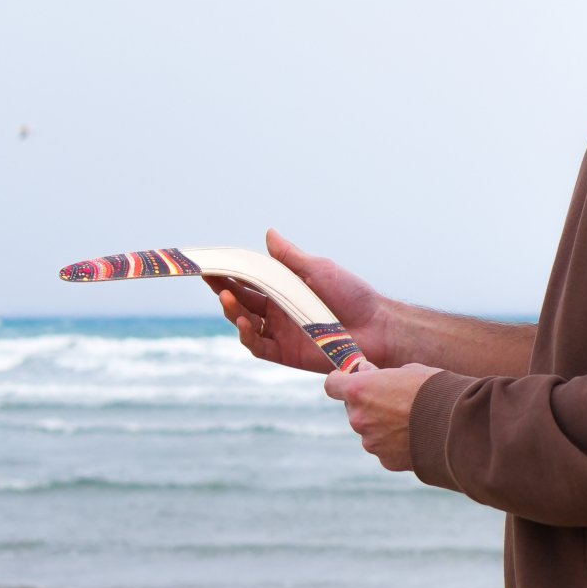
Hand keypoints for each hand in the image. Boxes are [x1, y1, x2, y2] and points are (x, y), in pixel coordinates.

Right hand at [205, 228, 393, 372]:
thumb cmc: (351, 294)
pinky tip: (242, 322)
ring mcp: (280, 334)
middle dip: (222, 290)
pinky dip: (246, 335)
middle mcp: (277, 313)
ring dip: (231, 311)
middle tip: (210, 278)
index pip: (248, 282)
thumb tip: (268, 234)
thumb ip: (290, 258)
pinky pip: (259, 346)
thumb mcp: (318, 269)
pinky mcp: (286, 353)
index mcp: (282, 291)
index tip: (211, 264)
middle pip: (241, 302)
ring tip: (225, 299)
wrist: (376, 326)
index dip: (229, 274)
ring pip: (245, 324)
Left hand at [324, 362, 438, 470]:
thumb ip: (381, 375)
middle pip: (353, 408)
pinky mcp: (386, 460)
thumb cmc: (435, 390)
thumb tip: (366, 372)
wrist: (459, 426)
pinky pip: (384, 448)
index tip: (353, 378)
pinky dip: (394, 443)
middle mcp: (359, 418)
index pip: (332, 385)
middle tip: (393, 398)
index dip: (342, 380)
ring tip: (411, 418)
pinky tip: (416, 435)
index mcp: (359, 391)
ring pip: (369, 430)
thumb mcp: (408, 370)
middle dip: (367, 403)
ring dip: (382, 424)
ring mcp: (371, 442)